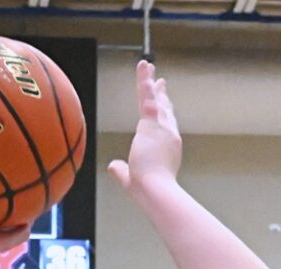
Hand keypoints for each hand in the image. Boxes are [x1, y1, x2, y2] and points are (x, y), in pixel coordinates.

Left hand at [108, 60, 181, 196]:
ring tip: (145, 65)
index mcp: (166, 147)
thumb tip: (112, 166)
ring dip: (149, 81)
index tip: (162, 99)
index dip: (163, 111)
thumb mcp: (130, 179)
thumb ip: (121, 171)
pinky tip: (144, 68)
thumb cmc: (148, 190)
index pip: (164, 125)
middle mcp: (168, 134)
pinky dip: (145, 82)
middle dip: (160, 93)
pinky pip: (147, 98)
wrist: (156, 191)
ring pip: (154, 99)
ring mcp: (162, 128)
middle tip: (159, 79)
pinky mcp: (153, 124)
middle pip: (163, 109)